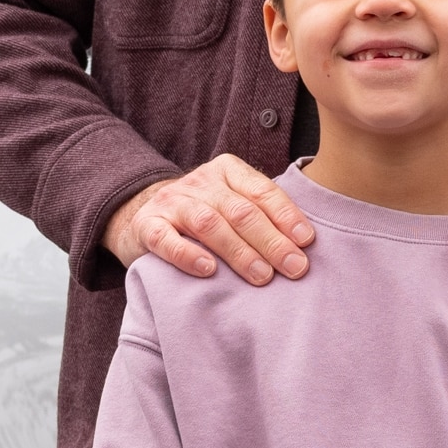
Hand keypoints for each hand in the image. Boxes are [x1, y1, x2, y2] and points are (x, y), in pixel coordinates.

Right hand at [105, 154, 313, 283]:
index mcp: (227, 170)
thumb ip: (261, 214)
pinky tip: (209, 271)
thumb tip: (303, 245)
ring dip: (239, 252)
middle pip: (240, 211)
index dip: (286, 216)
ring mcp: (172, 202)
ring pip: (209, 223)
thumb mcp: (231, 202)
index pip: (261, 191)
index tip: (306, 241)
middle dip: (271, 241)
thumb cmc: (203, 215)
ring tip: (261, 276)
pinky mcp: (148, 225)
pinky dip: (188, 255)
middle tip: (294, 268)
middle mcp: (200, 182)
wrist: (142, 215)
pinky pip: (167, 240)